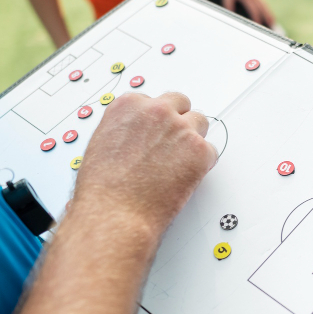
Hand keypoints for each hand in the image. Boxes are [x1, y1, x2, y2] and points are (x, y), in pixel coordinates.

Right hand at [69, 92, 217, 242]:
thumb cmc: (102, 188)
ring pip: (200, 123)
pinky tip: (186, 177)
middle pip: (181, 104)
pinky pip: (210, 151)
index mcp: (129, 105)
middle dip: (179, 121)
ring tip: (181, 162)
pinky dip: (202, 164)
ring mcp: (180, 129)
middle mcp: (156, 111)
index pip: (154, 100)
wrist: (114, 212)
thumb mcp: (102, 143)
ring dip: (193, 139)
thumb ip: (125, 129)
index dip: (157, 120)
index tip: (157, 132)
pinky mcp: (199, 150)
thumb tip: (136, 135)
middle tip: (174, 144)